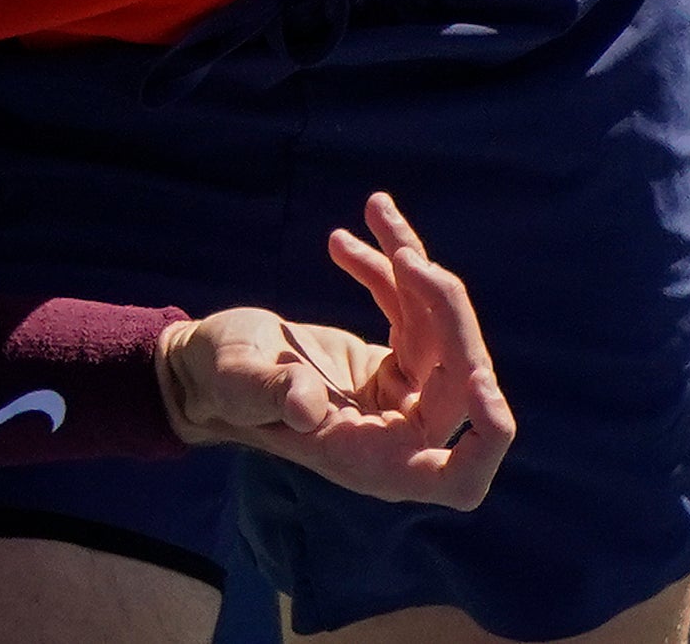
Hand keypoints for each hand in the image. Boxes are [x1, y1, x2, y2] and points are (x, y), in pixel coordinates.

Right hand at [155, 193, 513, 508]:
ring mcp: (399, 394)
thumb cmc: (215, 385)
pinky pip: (412, 307)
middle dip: (446, 311)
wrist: (203, 364)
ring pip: (442, 328)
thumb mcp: (238, 383)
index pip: (461, 477)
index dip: (487, 437)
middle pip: (462, 376)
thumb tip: (308, 406)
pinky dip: (390, 264)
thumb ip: (272, 394)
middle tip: (407, 259)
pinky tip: (351, 235)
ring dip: (414, 265)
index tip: (481, 383)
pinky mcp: (391, 359)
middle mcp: (398, 432)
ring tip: (377, 212)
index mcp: (374, 461)